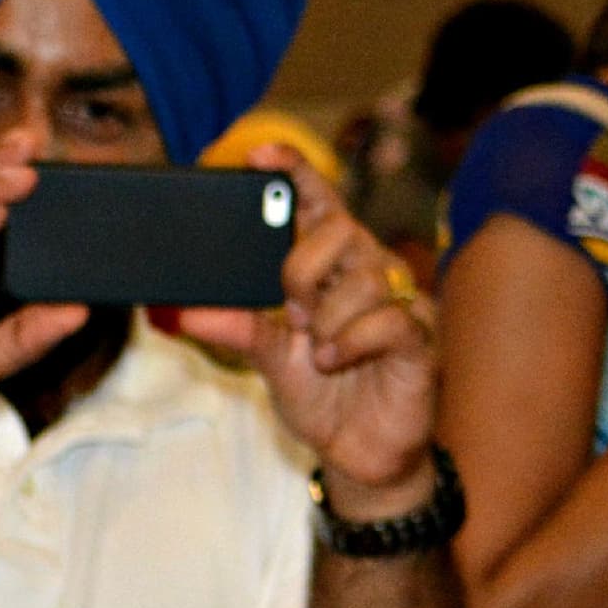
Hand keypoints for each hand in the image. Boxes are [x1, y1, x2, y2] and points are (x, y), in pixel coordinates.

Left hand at [166, 151, 438, 516]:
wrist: (358, 453)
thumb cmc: (322, 397)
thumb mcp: (268, 359)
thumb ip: (238, 328)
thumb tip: (186, 312)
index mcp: (332, 266)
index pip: (319, 200)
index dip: (295, 171)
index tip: (260, 154)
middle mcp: (371, 272)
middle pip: (341, 228)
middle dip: (303, 269)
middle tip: (294, 314)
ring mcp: (401, 302)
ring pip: (364, 278)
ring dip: (328, 321)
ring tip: (319, 354)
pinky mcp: (421, 339)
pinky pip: (388, 320)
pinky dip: (352, 342)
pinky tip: (336, 360)